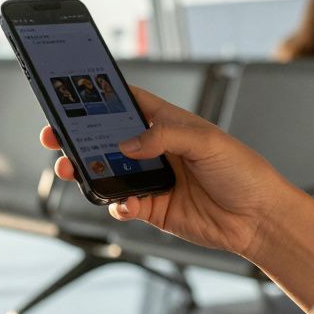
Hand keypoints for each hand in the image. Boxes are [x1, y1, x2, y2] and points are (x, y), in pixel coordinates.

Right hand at [42, 86, 291, 257]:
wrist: (259, 219)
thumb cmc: (244, 172)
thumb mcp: (207, 142)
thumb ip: (164, 137)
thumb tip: (127, 144)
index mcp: (168, 124)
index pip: (127, 103)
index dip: (100, 97)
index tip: (72, 93)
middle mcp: (155, 151)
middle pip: (106, 139)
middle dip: (78, 138)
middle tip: (55, 137)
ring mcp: (151, 180)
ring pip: (107, 172)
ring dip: (87, 172)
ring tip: (72, 170)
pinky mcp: (153, 208)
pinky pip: (122, 204)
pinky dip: (116, 204)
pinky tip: (123, 203)